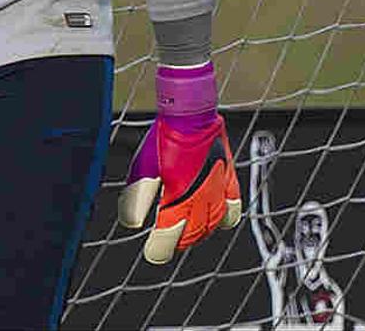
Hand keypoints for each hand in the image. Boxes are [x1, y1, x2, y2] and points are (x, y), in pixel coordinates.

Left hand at [117, 62, 242, 263]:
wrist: (192, 113)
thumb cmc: (165, 139)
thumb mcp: (142, 169)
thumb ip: (135, 200)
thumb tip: (132, 225)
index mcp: (179, 200)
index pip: (169, 241)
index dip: (159, 250)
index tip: (153, 251)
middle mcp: (202, 200)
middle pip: (191, 236)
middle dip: (177, 240)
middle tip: (165, 237)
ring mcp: (219, 191)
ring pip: (212, 226)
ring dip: (197, 232)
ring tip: (185, 227)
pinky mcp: (230, 180)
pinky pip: (232, 209)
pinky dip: (222, 218)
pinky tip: (211, 213)